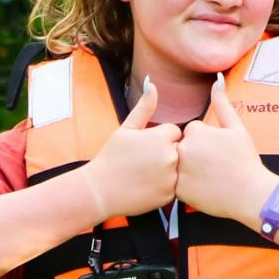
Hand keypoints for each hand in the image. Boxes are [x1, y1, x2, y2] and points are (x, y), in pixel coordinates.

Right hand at [79, 78, 179, 219]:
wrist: (99, 190)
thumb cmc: (111, 157)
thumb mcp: (126, 129)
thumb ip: (144, 108)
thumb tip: (152, 84)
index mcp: (162, 137)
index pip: (174, 133)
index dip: (159, 139)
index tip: (144, 148)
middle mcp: (171, 156)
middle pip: (179, 150)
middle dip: (165, 155)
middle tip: (143, 163)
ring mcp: (171, 177)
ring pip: (178, 170)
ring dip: (167, 171)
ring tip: (144, 175)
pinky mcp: (170, 195)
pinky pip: (174, 187)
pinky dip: (163, 187)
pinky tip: (146, 186)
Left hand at [176, 74, 275, 224]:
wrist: (251, 195)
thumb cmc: (246, 160)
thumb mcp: (237, 129)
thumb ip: (222, 104)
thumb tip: (217, 79)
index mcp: (195, 131)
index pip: (193, 132)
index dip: (208, 143)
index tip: (221, 153)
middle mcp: (183, 148)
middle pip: (184, 148)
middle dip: (197, 156)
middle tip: (217, 167)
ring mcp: (179, 170)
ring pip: (179, 167)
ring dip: (191, 172)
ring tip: (212, 179)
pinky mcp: (178, 190)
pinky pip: (178, 185)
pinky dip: (189, 187)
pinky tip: (206, 189)